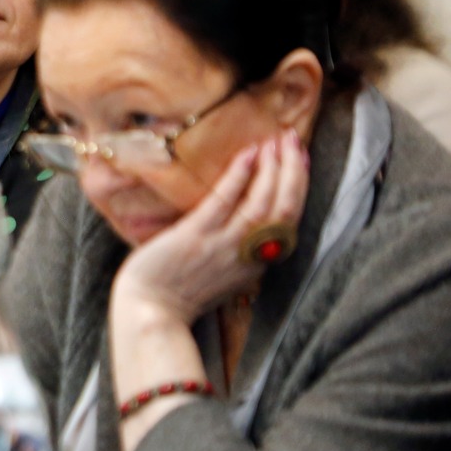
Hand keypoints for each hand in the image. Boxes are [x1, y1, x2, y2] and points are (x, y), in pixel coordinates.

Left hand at [113, 128, 307, 326]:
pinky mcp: (196, 237)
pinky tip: (248, 153)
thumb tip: (244, 215)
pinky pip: (225, 202)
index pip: (289, 220)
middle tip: (293, 138)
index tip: (300, 158)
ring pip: (263, 202)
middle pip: (285, 207)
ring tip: (276, 139)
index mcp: (256, 263)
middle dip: (293, 170)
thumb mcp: (224, 273)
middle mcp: (248, 254)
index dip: (298, 186)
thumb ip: (238, 249)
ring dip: (274, 167)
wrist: (150, 312)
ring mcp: (223, 245)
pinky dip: (240, 176)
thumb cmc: (179, 291)